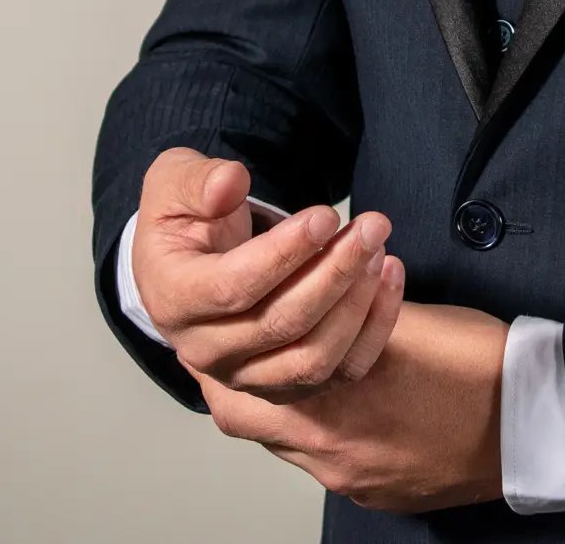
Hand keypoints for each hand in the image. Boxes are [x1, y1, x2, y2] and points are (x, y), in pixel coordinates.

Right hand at [133, 148, 404, 402]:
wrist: (190, 259)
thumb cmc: (186, 216)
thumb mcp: (174, 181)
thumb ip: (199, 180)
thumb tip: (231, 183)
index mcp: (174, 300)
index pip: (233, 288)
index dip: (285, 254)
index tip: (326, 216)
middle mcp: (206, 351)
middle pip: (282, 325)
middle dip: (336, 271)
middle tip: (373, 225)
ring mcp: (247, 376)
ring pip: (313, 358)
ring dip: (357, 303)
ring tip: (379, 248)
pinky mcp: (287, 385)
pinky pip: (341, 372)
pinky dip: (374, 329)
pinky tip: (391, 276)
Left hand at [180, 299, 510, 512]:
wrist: (542, 421)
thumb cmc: (480, 364)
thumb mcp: (407, 320)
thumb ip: (350, 313)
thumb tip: (320, 295)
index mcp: (337, 408)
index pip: (244, 389)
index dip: (221, 356)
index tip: (212, 326)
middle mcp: (336, 455)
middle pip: (251, 421)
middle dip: (234, 381)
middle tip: (228, 344)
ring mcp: (358, 480)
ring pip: (287, 441)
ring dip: (276, 402)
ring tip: (279, 360)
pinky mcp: (383, 492)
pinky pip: (327, 461)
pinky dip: (317, 426)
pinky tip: (333, 396)